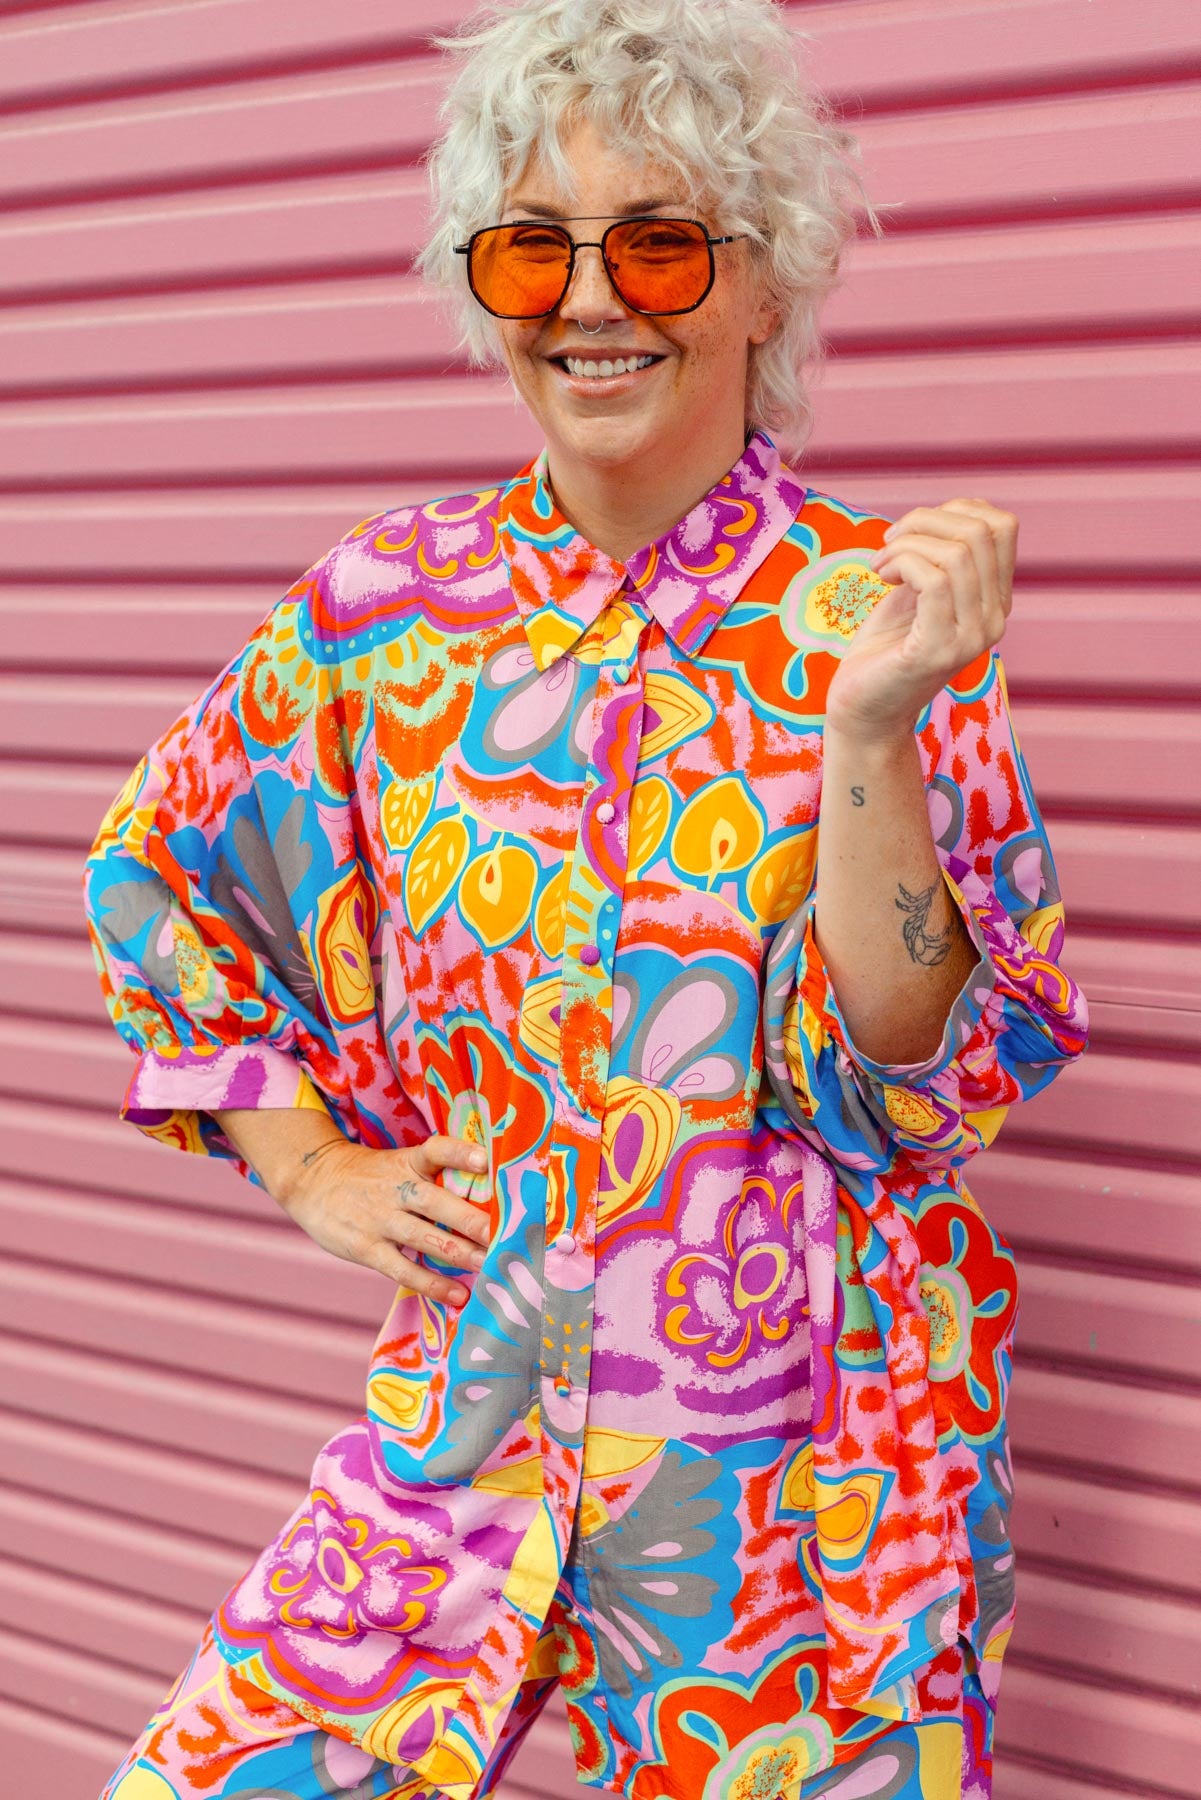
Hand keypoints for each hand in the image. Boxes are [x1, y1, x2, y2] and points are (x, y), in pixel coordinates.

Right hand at [279, 1133, 491, 1307]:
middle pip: (438, 1202)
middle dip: (472, 1220)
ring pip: (427, 1239)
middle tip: (504, 1233)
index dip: (460, 1153)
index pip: (436, 1150)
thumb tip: (488, 1195)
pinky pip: (405, 1270)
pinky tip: (458, 1295)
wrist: (312, 1181)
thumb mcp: (398, 1164)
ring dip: (462, 1254)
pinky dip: (433, 1284)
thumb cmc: (370, 1176)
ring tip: (491, 1266)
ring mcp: (381, 1220)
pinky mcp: (367, 1249)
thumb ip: (434, 1178)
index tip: (485, 1160)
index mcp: (408, 1162)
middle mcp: (397, 1189)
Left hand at [825, 499, 1015, 743]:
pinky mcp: (940, 649)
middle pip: (981, 531)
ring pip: (957, 553)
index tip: (913, 533)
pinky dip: (901, 563)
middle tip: (888, 545)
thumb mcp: (917, 591)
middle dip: (924, 521)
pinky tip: (881, 577)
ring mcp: (972, 637)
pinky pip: (934, 580)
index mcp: (994, 600)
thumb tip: (946, 512)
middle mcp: (994, 618)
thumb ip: (939, 555)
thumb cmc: (883, 648)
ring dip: (906, 544)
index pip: (1002, 526)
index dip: (954, 510)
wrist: (863, 710)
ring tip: (880, 565)